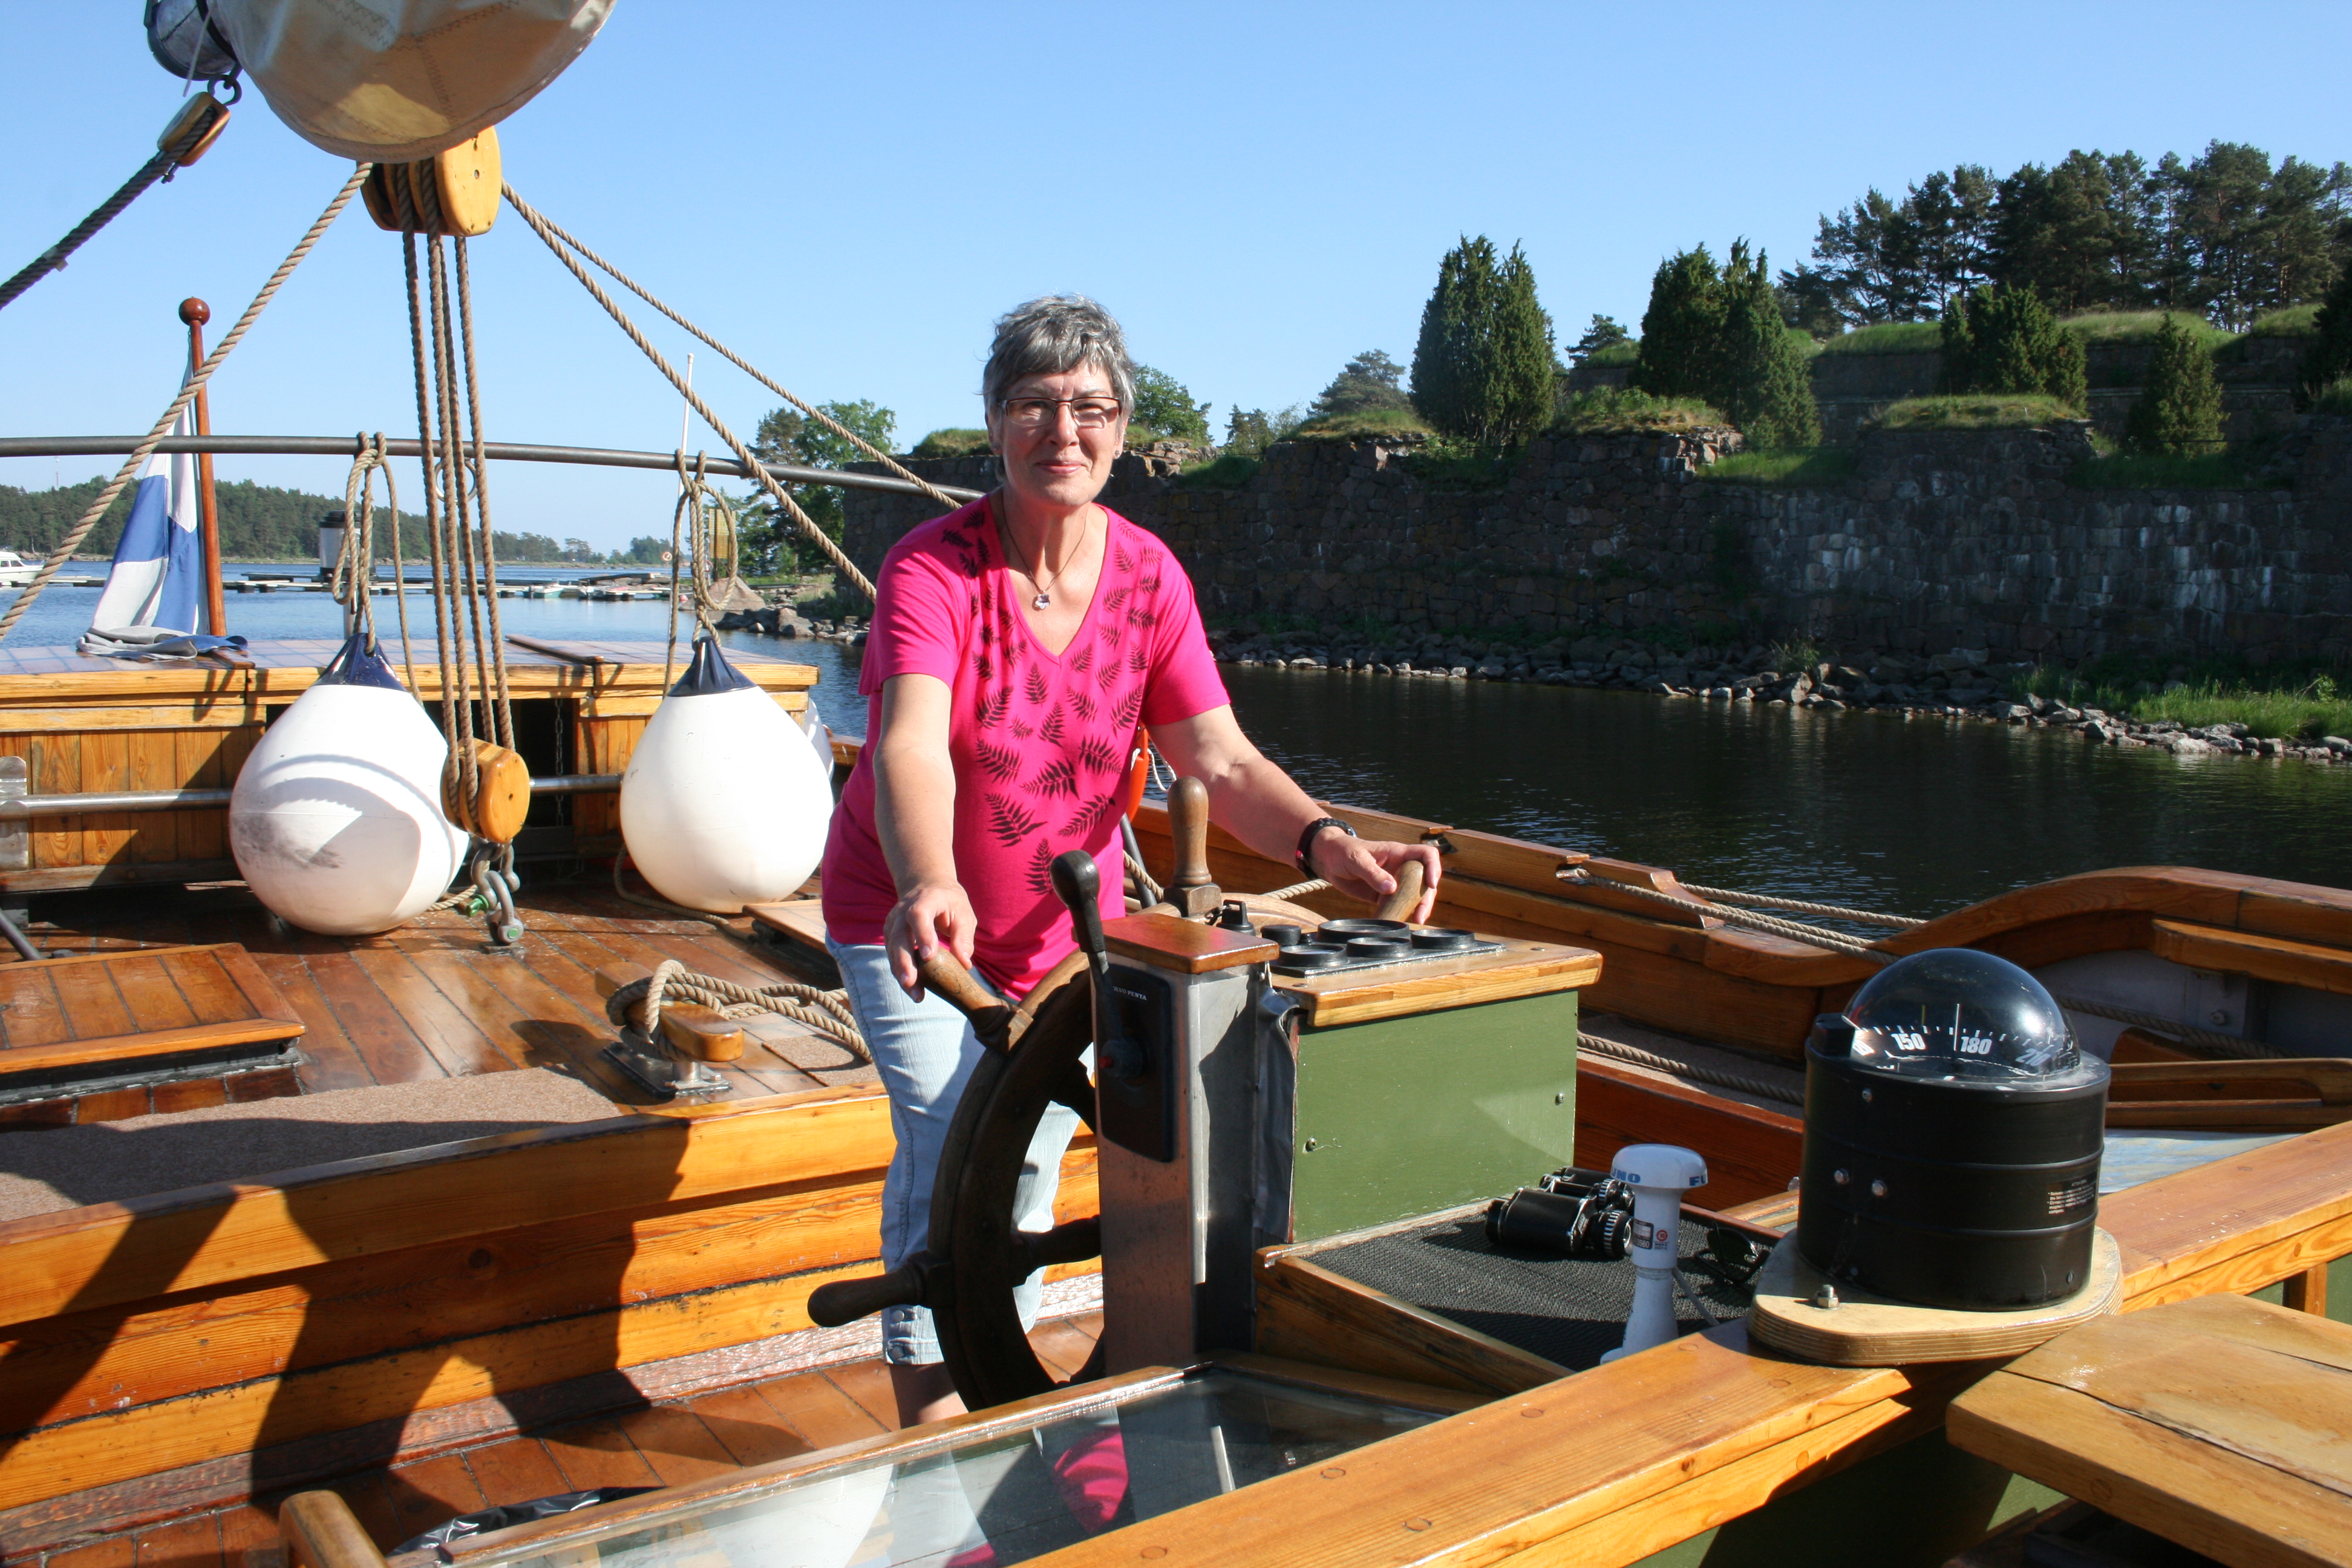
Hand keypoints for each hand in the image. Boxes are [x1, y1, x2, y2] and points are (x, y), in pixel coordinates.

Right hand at [884, 881, 977, 997]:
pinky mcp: (890, 935)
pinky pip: (892, 955)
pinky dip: (901, 971)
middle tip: (911, 982)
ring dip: (901, 972)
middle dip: (904, 961)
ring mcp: (893, 922)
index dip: (922, 935)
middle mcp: (903, 910)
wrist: (927, 887)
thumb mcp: (964, 913)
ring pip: (892, 949)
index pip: (919, 915)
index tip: (929, 956)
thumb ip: (963, 937)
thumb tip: (965, 964)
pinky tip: (912, 988)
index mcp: (924, 900)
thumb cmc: (950, 902)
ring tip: (916, 994)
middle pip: (899, 936)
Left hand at [1310, 831, 1441, 923]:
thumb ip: (1373, 874)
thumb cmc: (1344, 851)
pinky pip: (1396, 905)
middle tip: (1420, 915)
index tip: (1431, 884)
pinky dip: (1398, 915)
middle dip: (1426, 898)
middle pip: (1424, 881)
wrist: (1329, 860)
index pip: (1427, 855)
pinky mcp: (1383, 896)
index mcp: (1398, 853)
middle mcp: (1400, 868)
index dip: (1434, 867)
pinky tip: (1396, 923)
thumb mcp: (1357, 859)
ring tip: (1414, 922)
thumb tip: (1392, 889)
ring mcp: (1393, 882)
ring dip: (1415, 909)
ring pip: (1412, 896)